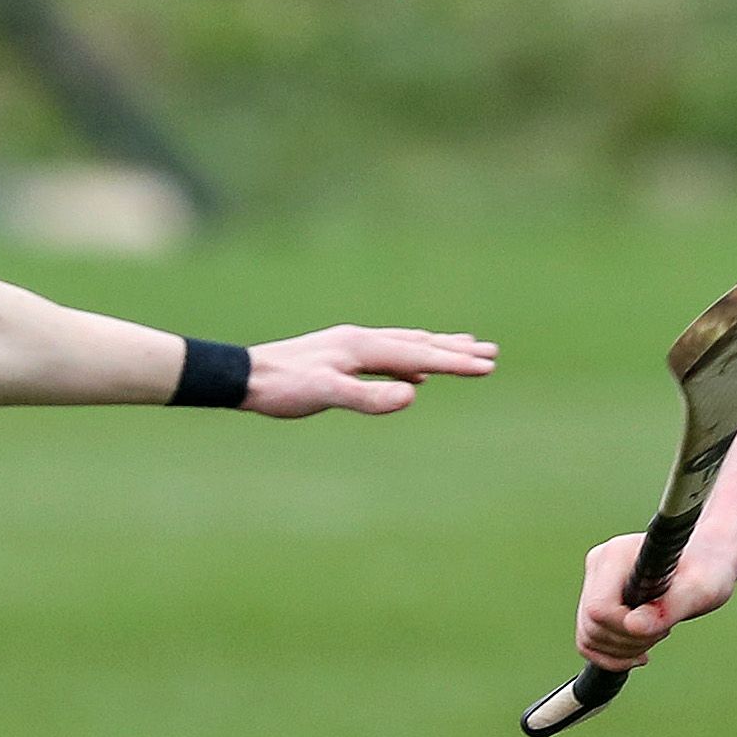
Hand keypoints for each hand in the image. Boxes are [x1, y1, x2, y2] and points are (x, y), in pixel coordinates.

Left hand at [241, 325, 496, 417]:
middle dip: (456, 350)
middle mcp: (362, 340)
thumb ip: (368, 396)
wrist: (244, 376)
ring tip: (465, 348)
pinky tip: (415, 372)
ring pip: (405, 346)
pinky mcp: (342, 357)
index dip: (455, 362)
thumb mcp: (326, 394)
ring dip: (437, 349)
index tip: (487, 366)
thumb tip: (413, 394)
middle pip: (419, 344)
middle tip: (492, 352)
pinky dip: (412, 359)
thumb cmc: (283, 387)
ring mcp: (352, 346)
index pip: (420, 355)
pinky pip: (389, 356)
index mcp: (363, 347)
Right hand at [573, 530, 736, 673]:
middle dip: (629, 642)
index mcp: (618, 555)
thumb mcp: (701, 590)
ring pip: (588, 637)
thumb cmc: (709, 570)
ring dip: (623, 650)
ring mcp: (594, 580)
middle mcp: (599, 564)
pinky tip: (640, 650)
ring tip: (656, 633)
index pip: (600, 609)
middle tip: (664, 631)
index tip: (662, 627)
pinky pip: (588, 640)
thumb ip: (669, 607)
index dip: (627, 630)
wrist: (707, 560)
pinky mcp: (596, 596)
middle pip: (591, 626)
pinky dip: (611, 655)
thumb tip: (633, 626)